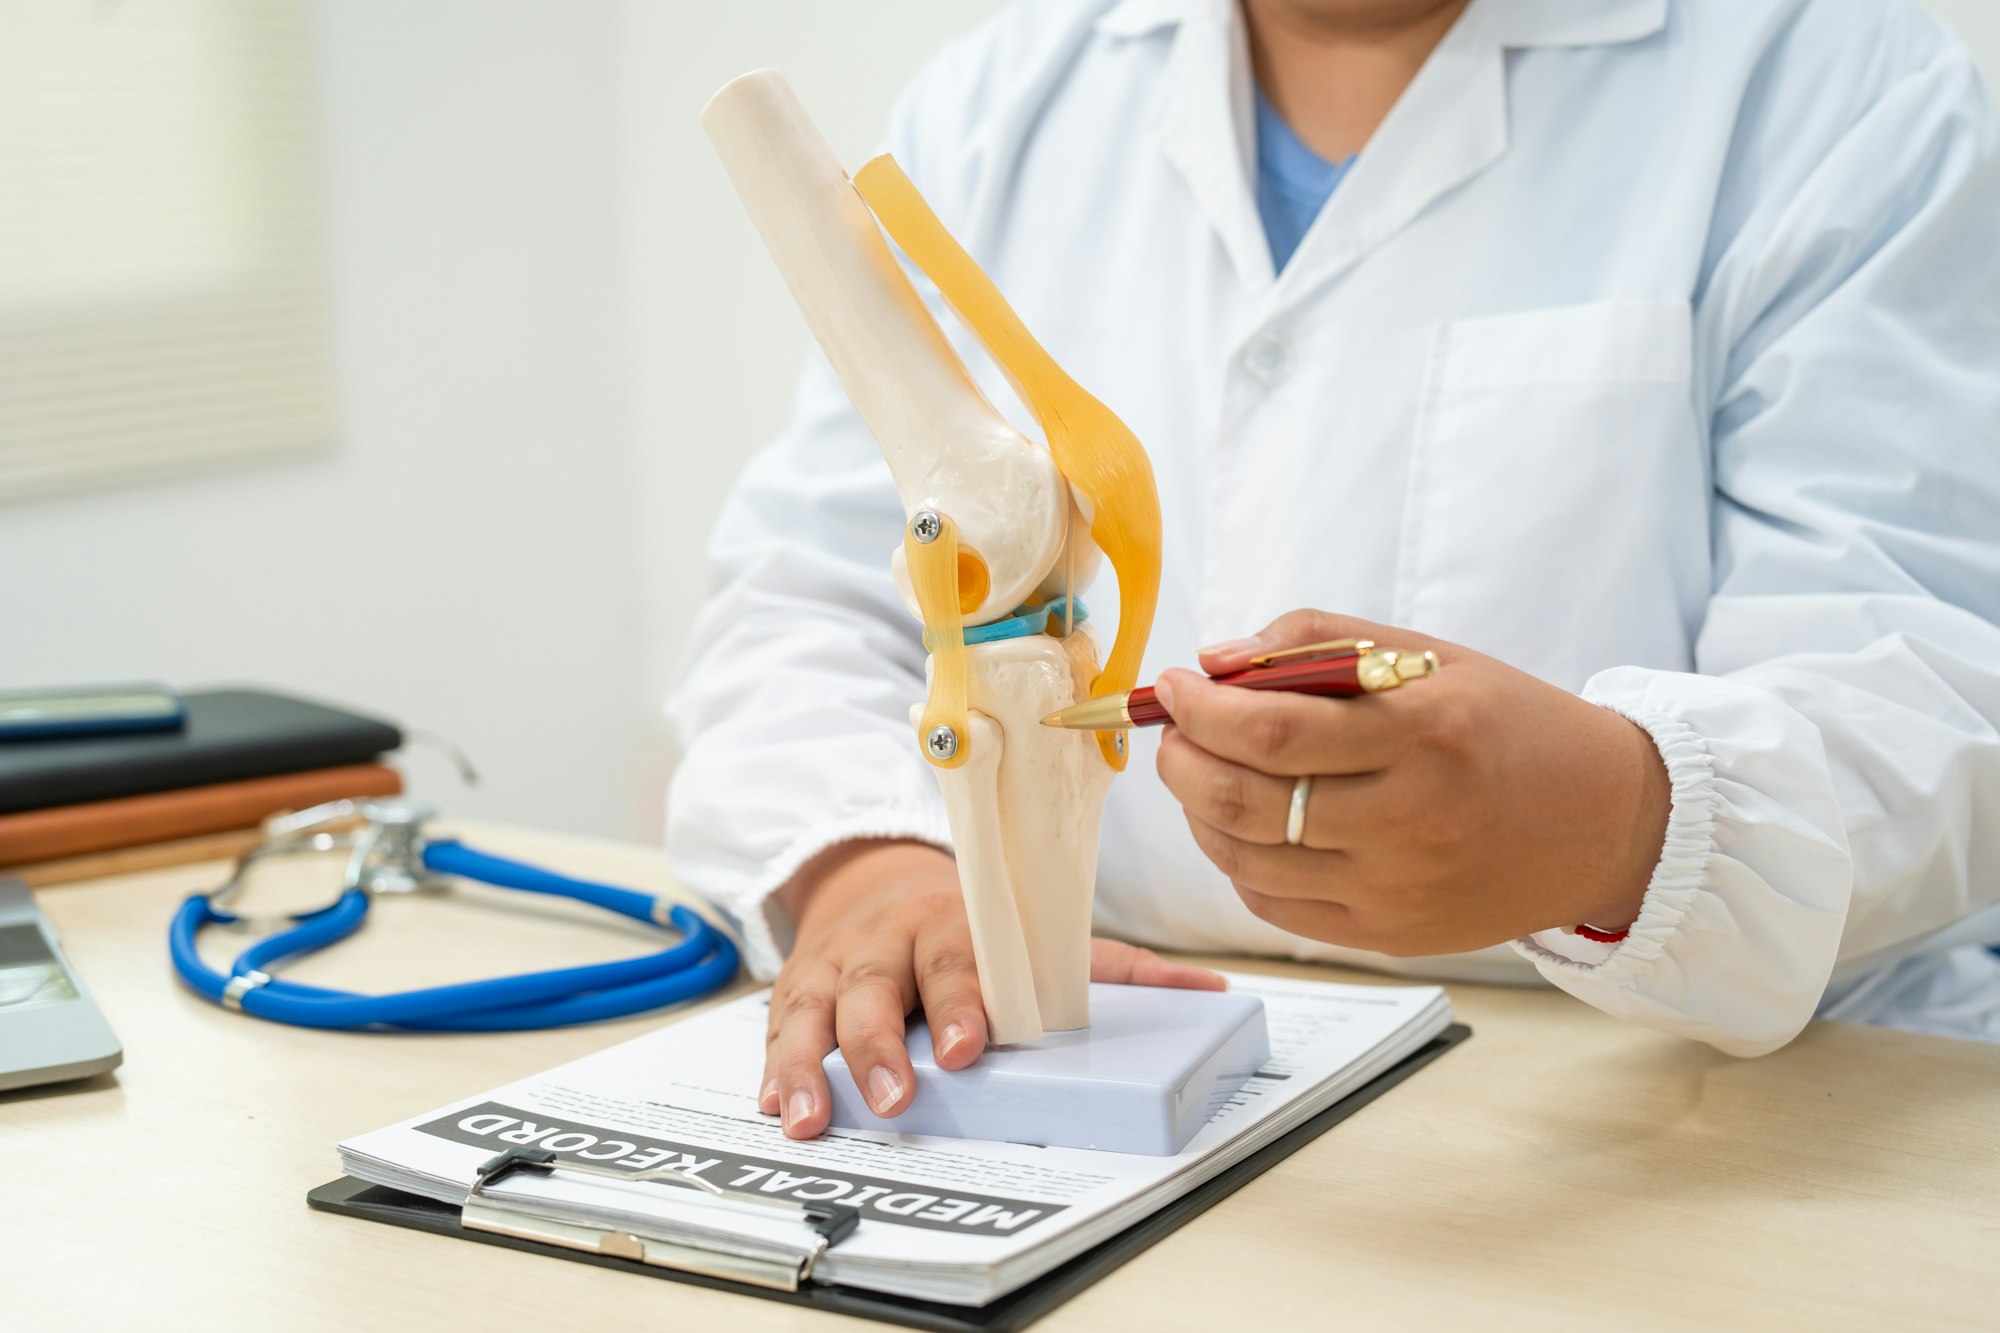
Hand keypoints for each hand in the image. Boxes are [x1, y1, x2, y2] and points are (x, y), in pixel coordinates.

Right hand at [761, 839, 1223, 1138]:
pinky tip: (772, 1104)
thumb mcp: (1034, 934)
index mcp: (954, 925)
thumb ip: (1115, 968)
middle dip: (883, 1044)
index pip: (960, 960)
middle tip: (897, 1097)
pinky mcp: (798, 989)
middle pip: (880, 988)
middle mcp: (890, 942)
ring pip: (816, 1011)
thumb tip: (1210, 989)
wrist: (875, 881)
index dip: (964, 1002)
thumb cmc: (968, 925)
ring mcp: (838, 966)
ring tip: (807, 1118)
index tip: (974, 1044)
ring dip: (809, 1066)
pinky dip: (772, 1065)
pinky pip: (777, 1025)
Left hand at [1154, 611, 1670, 956]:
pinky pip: (1273, 905)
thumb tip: (1216, 663)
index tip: (1176, 685)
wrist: (1603, 822)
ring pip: (1246, 860)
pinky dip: (1237, 862)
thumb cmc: (1507, 725)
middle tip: (1175, 732)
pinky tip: (1248, 825)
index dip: (1201, 709)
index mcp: (1422, 735)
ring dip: (1199, 811)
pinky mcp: (1388, 936)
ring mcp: (1396, 890)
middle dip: (1182, 759)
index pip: (1271, 730)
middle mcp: (1409, 821)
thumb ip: (1317, 644)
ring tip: (1205, 772)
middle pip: (1245, 801)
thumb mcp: (1429, 656)